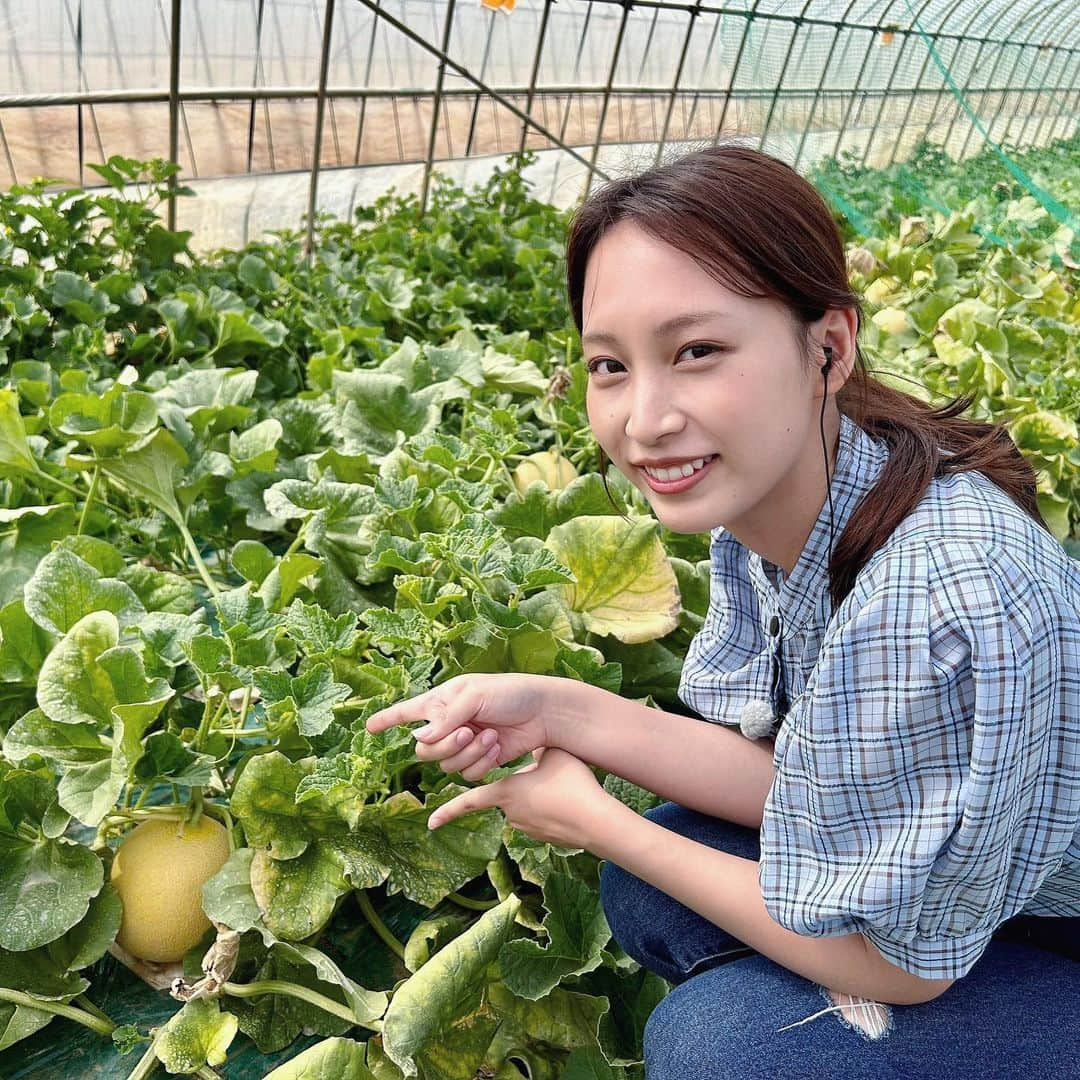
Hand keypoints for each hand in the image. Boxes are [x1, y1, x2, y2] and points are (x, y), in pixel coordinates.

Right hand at [365, 673, 567, 782]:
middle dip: (445, 745)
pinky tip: (497, 747)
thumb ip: (446, 717)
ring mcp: (463, 745)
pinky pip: (466, 774)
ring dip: (468, 753)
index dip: (386, 720)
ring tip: (490, 736)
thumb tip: (420, 739)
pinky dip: (481, 763)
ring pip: (446, 765)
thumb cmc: (510, 693)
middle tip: (469, 731)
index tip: (368, 727)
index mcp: (441, 702)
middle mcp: (448, 725)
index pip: (406, 712)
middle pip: (424, 750)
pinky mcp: (480, 761)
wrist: (542, 712)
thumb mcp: (475, 695)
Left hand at [427, 747, 609, 849]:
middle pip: (508, 794)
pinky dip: (551, 808)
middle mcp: (511, 813)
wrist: (595, 820)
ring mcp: (528, 828)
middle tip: (550, 779)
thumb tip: (526, 738)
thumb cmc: (570, 784)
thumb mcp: (550, 753)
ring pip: (527, 805)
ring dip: (540, 796)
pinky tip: (570, 802)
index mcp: (506, 793)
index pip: (470, 802)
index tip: (431, 823)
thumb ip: (532, 747)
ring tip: (564, 788)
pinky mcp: (545, 836)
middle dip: (525, 784)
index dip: (449, 812)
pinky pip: (542, 817)